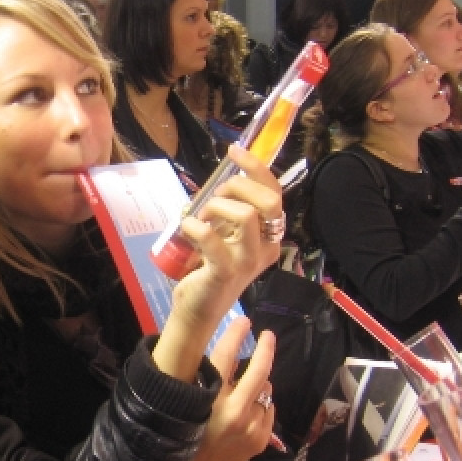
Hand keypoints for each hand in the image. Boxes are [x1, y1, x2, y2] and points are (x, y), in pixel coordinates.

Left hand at [170, 146, 284, 332]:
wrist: (199, 309)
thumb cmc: (211, 268)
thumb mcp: (226, 235)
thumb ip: (230, 212)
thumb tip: (220, 182)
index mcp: (269, 237)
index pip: (274, 193)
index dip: (256, 167)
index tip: (234, 151)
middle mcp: (265, 248)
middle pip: (269, 201)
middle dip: (239, 186)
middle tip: (216, 196)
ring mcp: (247, 262)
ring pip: (246, 215)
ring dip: (217, 206)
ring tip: (202, 216)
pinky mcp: (225, 272)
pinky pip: (212, 239)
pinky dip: (194, 225)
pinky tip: (187, 228)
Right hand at [185, 319, 277, 460]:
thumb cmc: (185, 434)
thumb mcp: (191, 402)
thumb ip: (207, 380)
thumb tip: (227, 356)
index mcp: (213, 400)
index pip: (226, 357)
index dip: (236, 334)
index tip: (244, 321)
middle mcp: (237, 412)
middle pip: (259, 371)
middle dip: (265, 349)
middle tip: (267, 336)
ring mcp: (253, 427)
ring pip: (267, 392)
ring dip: (260, 384)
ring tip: (248, 385)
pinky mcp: (262, 439)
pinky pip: (269, 410)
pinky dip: (263, 404)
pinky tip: (251, 408)